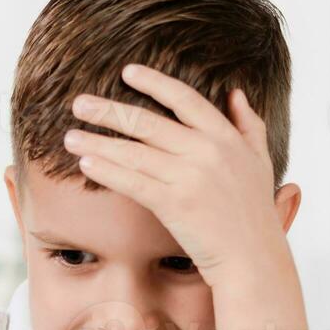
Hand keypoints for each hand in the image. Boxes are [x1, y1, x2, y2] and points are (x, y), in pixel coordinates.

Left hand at [62, 64, 291, 286]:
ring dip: (98, 142)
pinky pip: (133, 182)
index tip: (127, 72)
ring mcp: (190, 177)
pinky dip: (107, 171)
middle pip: (149, 122)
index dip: (155, 82)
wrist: (253, 256)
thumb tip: (236, 93)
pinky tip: (86, 163)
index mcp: (225, 137)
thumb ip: (249, 124)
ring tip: (70, 135)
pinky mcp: (174, 204)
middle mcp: (207, 151)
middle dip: (110, 111)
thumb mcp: (260, 161)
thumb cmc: (253, 212)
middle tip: (79, 102)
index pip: (185, 99)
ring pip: (134, 152)